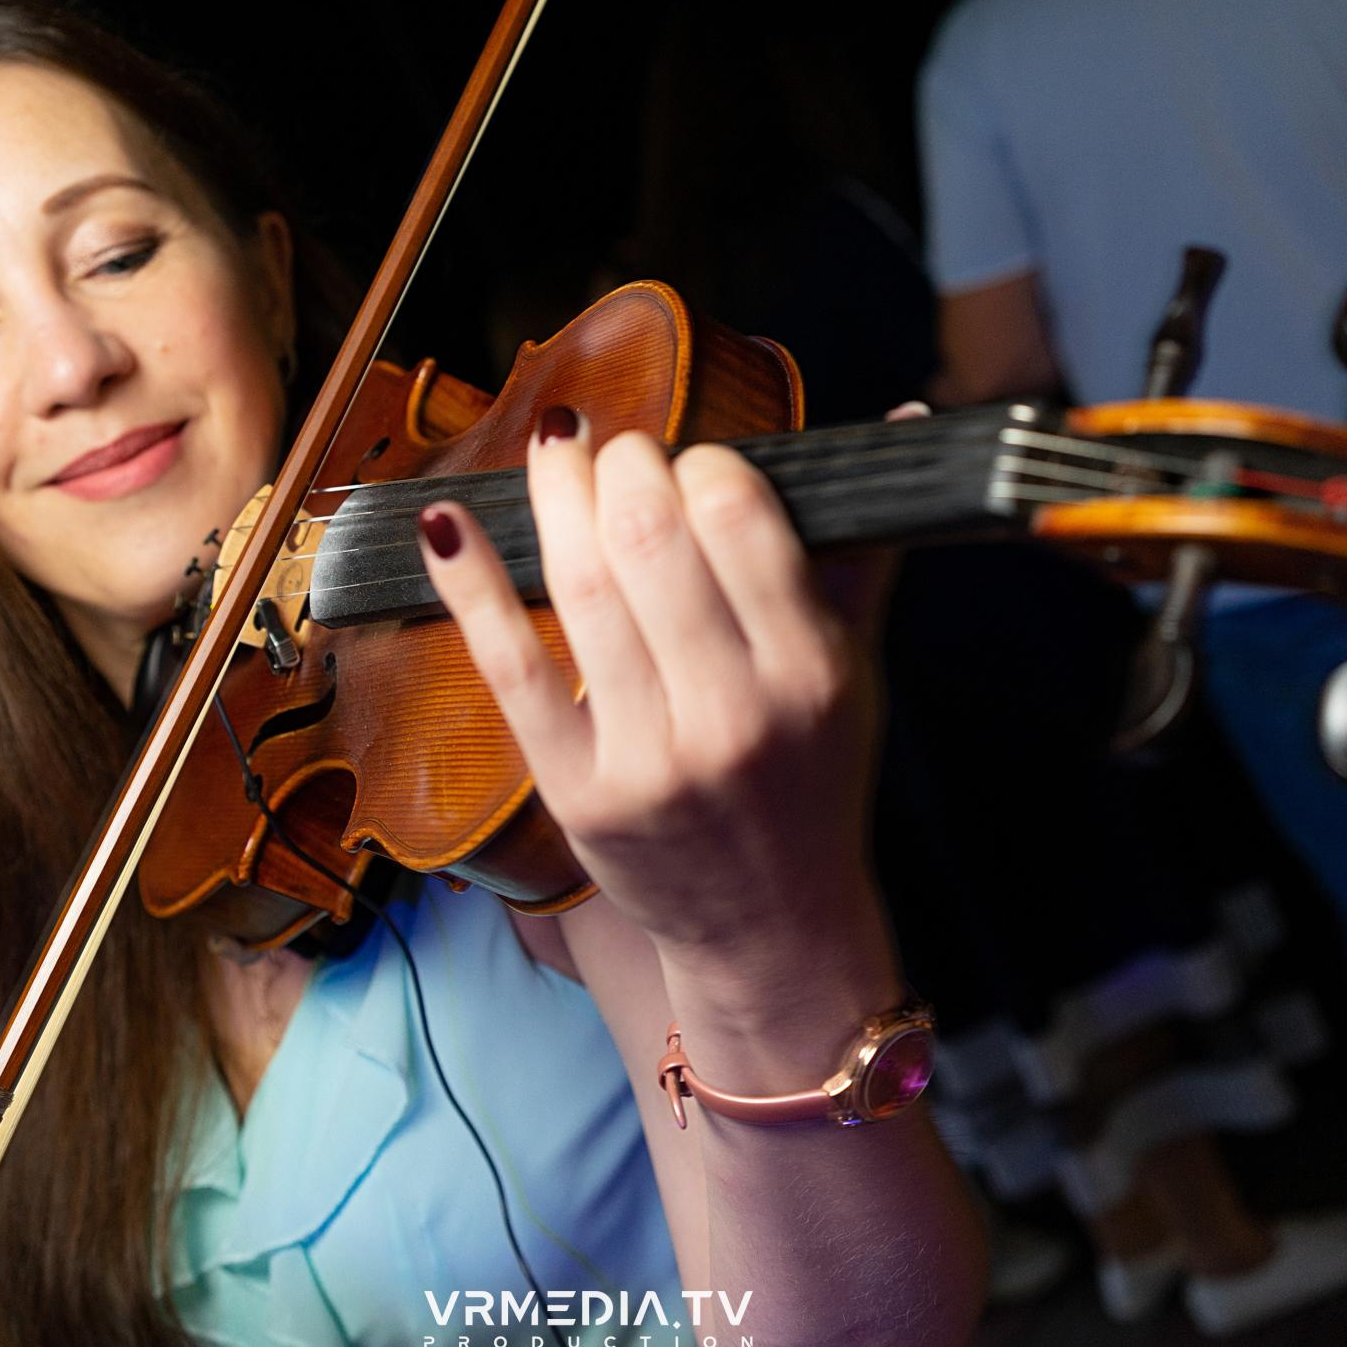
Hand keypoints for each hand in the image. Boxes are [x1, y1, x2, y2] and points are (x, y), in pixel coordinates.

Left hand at [416, 411, 881, 957]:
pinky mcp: (579, 794)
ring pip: (583, 592)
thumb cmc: (809, 785)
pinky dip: (474, 586)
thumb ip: (859, 553)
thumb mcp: (856, 676)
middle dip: (621, 468)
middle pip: (652, 541)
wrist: (768, 926)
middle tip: (613, 450)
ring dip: (553, 499)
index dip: (700, 463)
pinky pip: (512, 669)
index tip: (687, 460)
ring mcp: (653, 760)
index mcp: (813, 673)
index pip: (741, 519)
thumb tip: (899, 421)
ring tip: (552, 454)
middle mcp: (737, 716)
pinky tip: (447, 525)